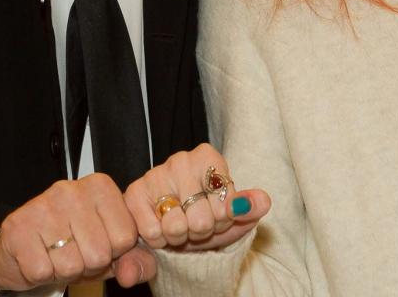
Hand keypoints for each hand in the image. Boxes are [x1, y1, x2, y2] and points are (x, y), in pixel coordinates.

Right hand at [0, 172, 153, 290]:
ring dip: (64, 271)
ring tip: (56, 256)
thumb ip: (135, 259)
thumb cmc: (70, 244)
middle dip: (88, 265)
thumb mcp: (109, 249)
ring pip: (72, 265)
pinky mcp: (18, 227)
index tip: (98, 243)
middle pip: (100, 253)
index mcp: (101, 187)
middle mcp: (73, 190)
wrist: (20, 247)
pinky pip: (42, 271)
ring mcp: (43, 205)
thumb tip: (132, 274)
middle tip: (74, 253)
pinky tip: (38, 257)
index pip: (125, 237)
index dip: (113, 253)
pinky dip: (41, 274)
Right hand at [125, 143, 270, 251]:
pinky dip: (161, 240)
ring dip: (181, 237)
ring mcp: (154, 175)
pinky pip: (154, 233)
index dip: (222, 219)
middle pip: (201, 219)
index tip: (217, 213)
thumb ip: (250, 206)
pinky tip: (162, 227)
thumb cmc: (207, 214)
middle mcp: (180, 160)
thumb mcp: (233, 214)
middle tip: (197, 223)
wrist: (176, 225)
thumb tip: (263, 202)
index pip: (224, 204)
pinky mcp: (134, 195)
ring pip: (176, 227)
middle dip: (202, 230)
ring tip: (180, 226)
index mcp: (207, 157)